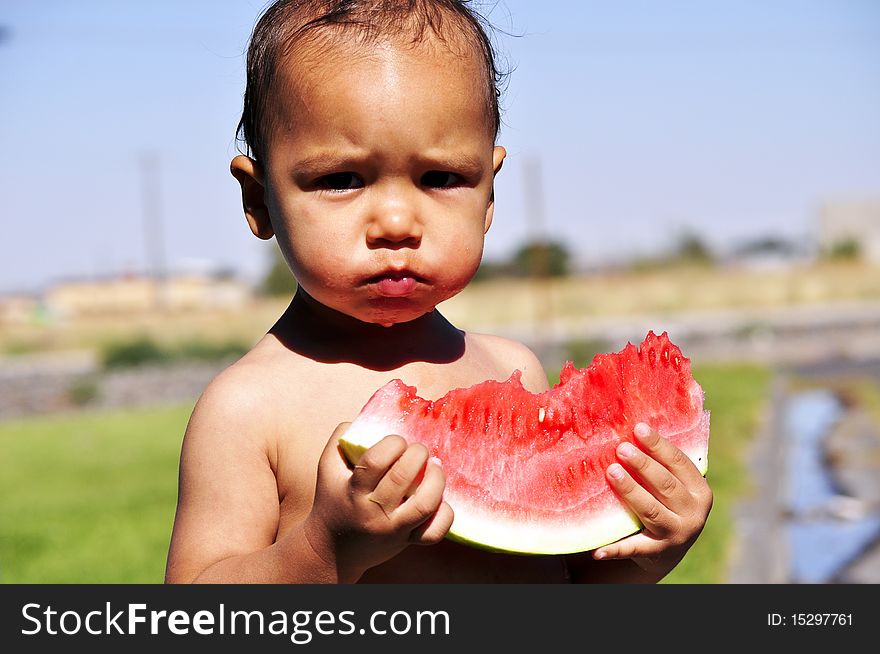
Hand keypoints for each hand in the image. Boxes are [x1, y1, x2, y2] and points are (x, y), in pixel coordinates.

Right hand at [304, 423, 452, 581]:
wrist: (332, 551)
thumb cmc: (333, 500)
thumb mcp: (327, 468)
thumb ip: (340, 438)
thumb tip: (363, 418)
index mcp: (354, 490)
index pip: (376, 462)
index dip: (392, 444)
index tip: (397, 441)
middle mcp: (374, 511)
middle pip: (403, 478)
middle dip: (417, 454)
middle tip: (419, 450)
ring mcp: (392, 529)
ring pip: (424, 505)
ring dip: (436, 479)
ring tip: (435, 467)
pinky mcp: (407, 541)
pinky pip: (434, 531)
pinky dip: (444, 514)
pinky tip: (440, 499)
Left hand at [593, 422, 712, 576]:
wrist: (667, 549)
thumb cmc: (666, 503)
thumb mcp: (674, 485)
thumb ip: (662, 463)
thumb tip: (633, 425)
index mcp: (699, 491)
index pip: (679, 463)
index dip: (658, 445)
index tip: (638, 428)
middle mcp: (693, 514)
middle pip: (665, 484)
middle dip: (643, 465)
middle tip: (621, 448)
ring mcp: (676, 534)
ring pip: (650, 510)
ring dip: (631, 491)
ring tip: (611, 472)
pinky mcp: (656, 553)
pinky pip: (632, 548)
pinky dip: (614, 549)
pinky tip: (596, 549)